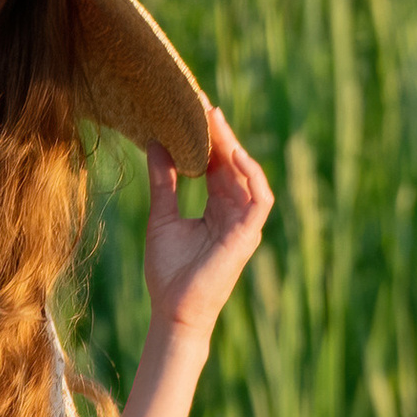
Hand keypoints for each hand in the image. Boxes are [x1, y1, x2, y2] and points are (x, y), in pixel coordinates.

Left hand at [144, 103, 273, 346]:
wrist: (173, 311)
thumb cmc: (168, 272)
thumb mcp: (162, 217)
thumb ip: (163, 181)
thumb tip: (155, 143)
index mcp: (217, 209)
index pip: (218, 166)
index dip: (209, 140)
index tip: (194, 113)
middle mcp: (234, 213)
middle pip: (232, 166)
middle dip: (220, 136)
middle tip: (202, 106)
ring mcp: (244, 225)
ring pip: (247, 176)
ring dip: (234, 147)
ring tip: (214, 122)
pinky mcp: (248, 236)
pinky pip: (260, 199)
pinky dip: (251, 175)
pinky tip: (233, 154)